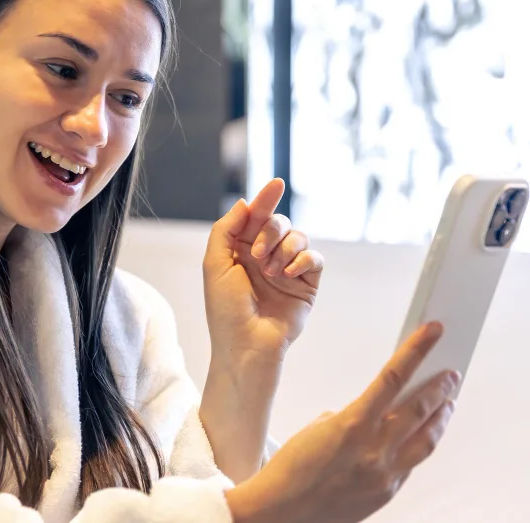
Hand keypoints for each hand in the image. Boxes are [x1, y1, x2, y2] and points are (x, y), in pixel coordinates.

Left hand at [203, 178, 323, 364]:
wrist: (247, 345)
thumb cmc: (226, 310)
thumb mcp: (215, 264)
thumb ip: (226, 229)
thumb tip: (246, 203)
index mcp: (241, 250)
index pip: (256, 217)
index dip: (265, 199)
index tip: (276, 183)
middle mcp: (266, 256)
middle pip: (279, 222)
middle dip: (270, 231)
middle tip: (257, 255)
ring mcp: (288, 269)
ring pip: (299, 237)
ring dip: (285, 249)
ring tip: (271, 273)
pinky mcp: (306, 284)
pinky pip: (315, 259)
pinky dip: (303, 260)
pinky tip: (287, 275)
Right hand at [224, 322, 459, 522]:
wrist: (282, 513)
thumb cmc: (292, 469)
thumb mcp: (319, 429)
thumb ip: (352, 417)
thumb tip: (374, 414)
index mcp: (354, 424)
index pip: (393, 377)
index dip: (417, 350)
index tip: (433, 332)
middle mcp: (375, 449)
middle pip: (420, 408)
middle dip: (439, 387)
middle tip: (450, 373)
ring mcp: (385, 474)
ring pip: (427, 440)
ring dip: (440, 418)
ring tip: (448, 404)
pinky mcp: (387, 493)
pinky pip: (411, 464)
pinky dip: (419, 445)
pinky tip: (423, 437)